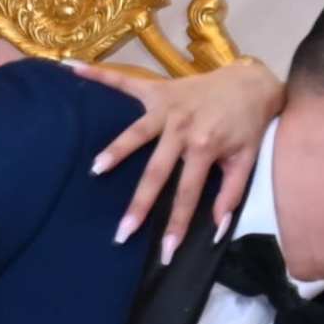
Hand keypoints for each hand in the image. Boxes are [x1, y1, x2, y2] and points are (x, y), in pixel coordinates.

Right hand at [71, 55, 283, 260]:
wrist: (251, 82)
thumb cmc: (248, 125)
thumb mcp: (247, 161)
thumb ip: (232, 194)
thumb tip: (218, 229)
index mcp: (205, 147)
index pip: (187, 194)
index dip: (177, 225)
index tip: (165, 252)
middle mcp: (182, 128)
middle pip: (156, 172)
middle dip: (139, 204)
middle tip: (121, 230)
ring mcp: (167, 107)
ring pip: (136, 132)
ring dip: (116, 150)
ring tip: (96, 170)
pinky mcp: (157, 90)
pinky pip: (125, 82)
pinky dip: (99, 75)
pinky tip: (72, 70)